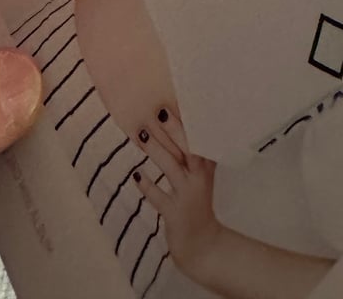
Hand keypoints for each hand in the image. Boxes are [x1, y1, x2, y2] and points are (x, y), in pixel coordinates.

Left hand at [135, 107, 222, 282]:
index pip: (199, 138)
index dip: (188, 120)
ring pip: (172, 167)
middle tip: (159, 110)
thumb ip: (187, 154)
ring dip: (157, 150)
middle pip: (189, 148)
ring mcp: (187, 195)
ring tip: (141, 134)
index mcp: (205, 165)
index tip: (175, 100)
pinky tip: (137, 175)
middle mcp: (199, 177)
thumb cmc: (195, 202)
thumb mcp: (199, 177)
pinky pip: (159, 197)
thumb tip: (167, 123)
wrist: (202, 243)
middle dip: (174, 129)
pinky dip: (148, 186)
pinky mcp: (174, 213)